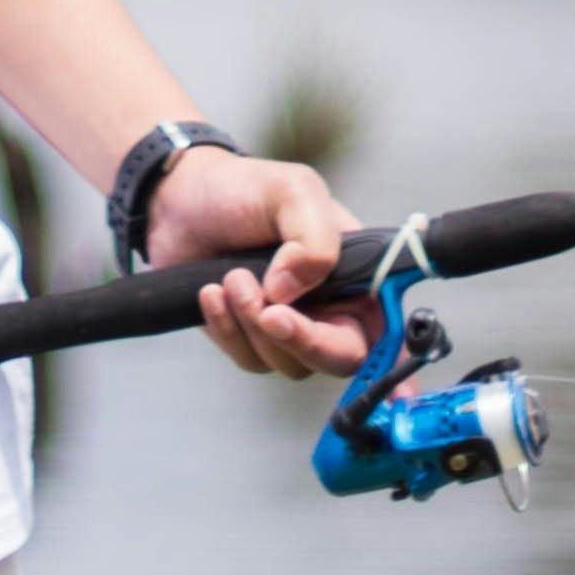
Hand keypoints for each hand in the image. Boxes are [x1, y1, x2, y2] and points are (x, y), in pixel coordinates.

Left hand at [156, 145, 375, 380]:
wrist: (179, 199)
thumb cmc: (243, 189)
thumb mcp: (292, 192)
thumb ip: (314, 238)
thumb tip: (293, 293)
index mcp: (356, 273)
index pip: (386, 329)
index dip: (394, 362)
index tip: (390, 385)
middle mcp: (329, 306)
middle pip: (338, 358)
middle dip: (302, 340)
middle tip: (271, 311)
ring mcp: (290, 327)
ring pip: (288, 363)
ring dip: (254, 324)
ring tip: (232, 277)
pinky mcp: (250, 338)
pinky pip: (249, 359)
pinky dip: (228, 329)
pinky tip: (212, 293)